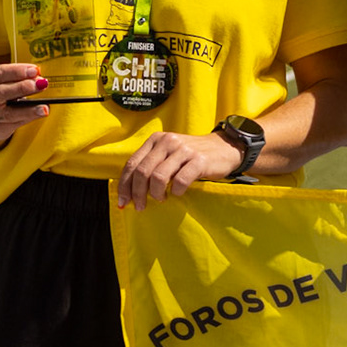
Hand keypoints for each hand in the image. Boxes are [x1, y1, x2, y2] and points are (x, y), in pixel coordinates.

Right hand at [0, 62, 48, 145]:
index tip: (35, 70)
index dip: (17, 72)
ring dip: (28, 109)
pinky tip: (41, 113)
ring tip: (44, 106)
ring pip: (7, 113)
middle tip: (41, 84)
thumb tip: (38, 77)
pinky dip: (29, 117)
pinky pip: (14, 124)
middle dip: (22, 88)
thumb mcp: (1, 79)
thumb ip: (17, 77)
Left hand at [116, 131, 244, 210]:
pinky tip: (177, 193)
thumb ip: (150, 166)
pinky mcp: (199, 160)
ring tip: (161, 199)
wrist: (223, 148)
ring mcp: (183, 150)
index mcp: (156, 139)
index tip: (123, 202)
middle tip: (141, 206)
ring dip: (156, 194)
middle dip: (138, 193)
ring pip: (158, 177)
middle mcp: (167, 141)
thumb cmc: (190, 156)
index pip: (132, 163)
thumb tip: (128, 192)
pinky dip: (176, 191)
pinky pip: (180, 180)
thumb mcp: (168, 154)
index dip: (124, 185)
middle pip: (143, 172)